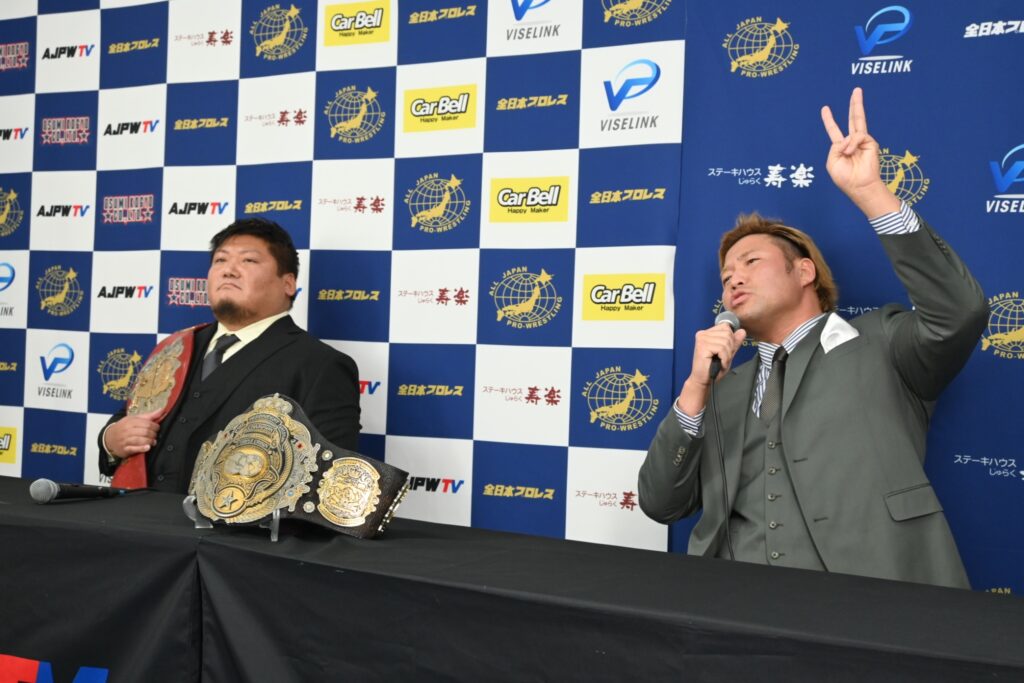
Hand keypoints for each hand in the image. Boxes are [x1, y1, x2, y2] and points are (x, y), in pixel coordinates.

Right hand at [103, 410, 160, 458]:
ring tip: (153, 441)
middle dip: (153, 434)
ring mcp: (125, 440)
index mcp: (131, 422)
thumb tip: (162, 410)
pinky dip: (142, 448)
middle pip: (145, 432)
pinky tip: (147, 447)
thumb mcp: (134, 419)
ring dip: (150, 441)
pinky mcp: (124, 449)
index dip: (155, 426)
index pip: (147, 424)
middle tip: (155, 435)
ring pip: (141, 440)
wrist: (109, 437)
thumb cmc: (124, 427)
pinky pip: (134, 449)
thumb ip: (148, 416)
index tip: (157, 428)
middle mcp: (127, 431)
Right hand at [676, 322, 746, 415]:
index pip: (726, 327)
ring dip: (727, 355)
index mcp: (707, 333)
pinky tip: (719, 363)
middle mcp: (703, 334)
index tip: (724, 351)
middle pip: (727, 334)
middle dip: (729, 348)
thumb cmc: (713, 367)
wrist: (703, 379)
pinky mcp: (702, 347)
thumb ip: (734, 342)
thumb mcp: (727, 353)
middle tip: (723, 358)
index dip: (730, 339)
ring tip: (721, 361)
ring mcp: (702, 339)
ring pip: (726, 342)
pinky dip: (724, 358)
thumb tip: (742, 331)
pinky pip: (722, 349)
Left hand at [821, 87, 898, 218]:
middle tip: (856, 90)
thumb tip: (848, 138)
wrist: (859, 186)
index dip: (829, 120)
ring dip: (847, 143)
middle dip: (856, 104)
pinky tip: (852, 152)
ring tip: (848, 155)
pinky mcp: (871, 142)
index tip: (825, 108)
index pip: (834, 130)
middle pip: (854, 119)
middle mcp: (852, 142)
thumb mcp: (832, 162)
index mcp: (841, 147)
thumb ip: (835, 146)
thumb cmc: (844, 178)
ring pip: (856, 126)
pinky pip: (858, 135)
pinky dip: (853, 143)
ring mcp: (862, 141)